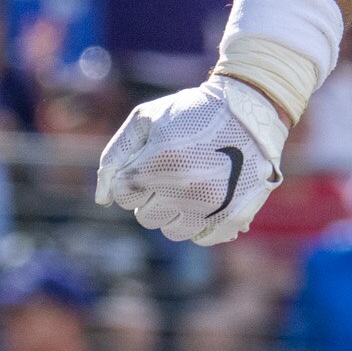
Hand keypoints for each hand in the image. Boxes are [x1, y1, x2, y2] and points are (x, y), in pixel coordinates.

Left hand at [95, 74, 287, 244]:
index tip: (147, 164)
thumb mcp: (146, 120)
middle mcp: (185, 187)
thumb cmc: (190, 113)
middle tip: (169, 174)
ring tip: (187, 186)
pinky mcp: (234, 216)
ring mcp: (212, 205)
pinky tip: (205, 199)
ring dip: (172, 213)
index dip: (130, 180)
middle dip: (150, 197)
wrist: (249, 111)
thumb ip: (115, 156)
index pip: (123, 195)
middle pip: (145, 217)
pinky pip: (201, 238)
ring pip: (171, 231)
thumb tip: (103, 201)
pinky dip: (198, 224)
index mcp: (160, 160)